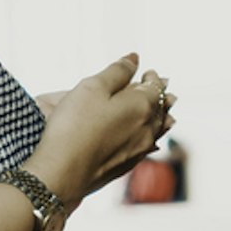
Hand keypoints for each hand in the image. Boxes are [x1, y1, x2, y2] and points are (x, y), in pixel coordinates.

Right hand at [33, 53, 175, 199]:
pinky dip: (153, 137)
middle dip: (161, 96)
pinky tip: (153, 141)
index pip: (156, 86)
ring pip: (158, 130)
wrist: (63, 171)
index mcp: (142, 105)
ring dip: (161, 118)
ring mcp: (139, 149)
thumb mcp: (92, 87)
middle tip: (163, 89)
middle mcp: (147, 128)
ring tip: (167, 114)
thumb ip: (117, 71)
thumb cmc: (74, 126)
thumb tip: (134, 58)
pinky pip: (148, 147)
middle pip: (161, 108)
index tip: (148, 72)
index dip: (153, 77)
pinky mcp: (128, 165)